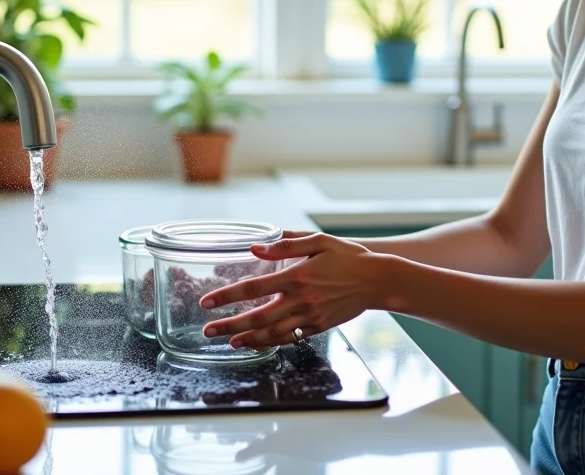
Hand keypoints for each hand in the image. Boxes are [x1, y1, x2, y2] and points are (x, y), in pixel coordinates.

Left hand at [197, 231, 388, 349]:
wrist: (378, 280)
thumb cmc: (347, 256)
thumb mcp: (318, 241)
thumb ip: (285, 246)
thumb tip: (254, 248)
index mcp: (296, 276)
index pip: (253, 288)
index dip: (227, 296)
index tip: (207, 302)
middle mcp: (301, 299)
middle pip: (257, 317)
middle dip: (229, 325)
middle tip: (207, 330)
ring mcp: (310, 316)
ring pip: (272, 333)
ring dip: (247, 338)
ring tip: (227, 341)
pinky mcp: (319, 327)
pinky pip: (290, 338)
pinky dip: (270, 342)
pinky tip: (256, 342)